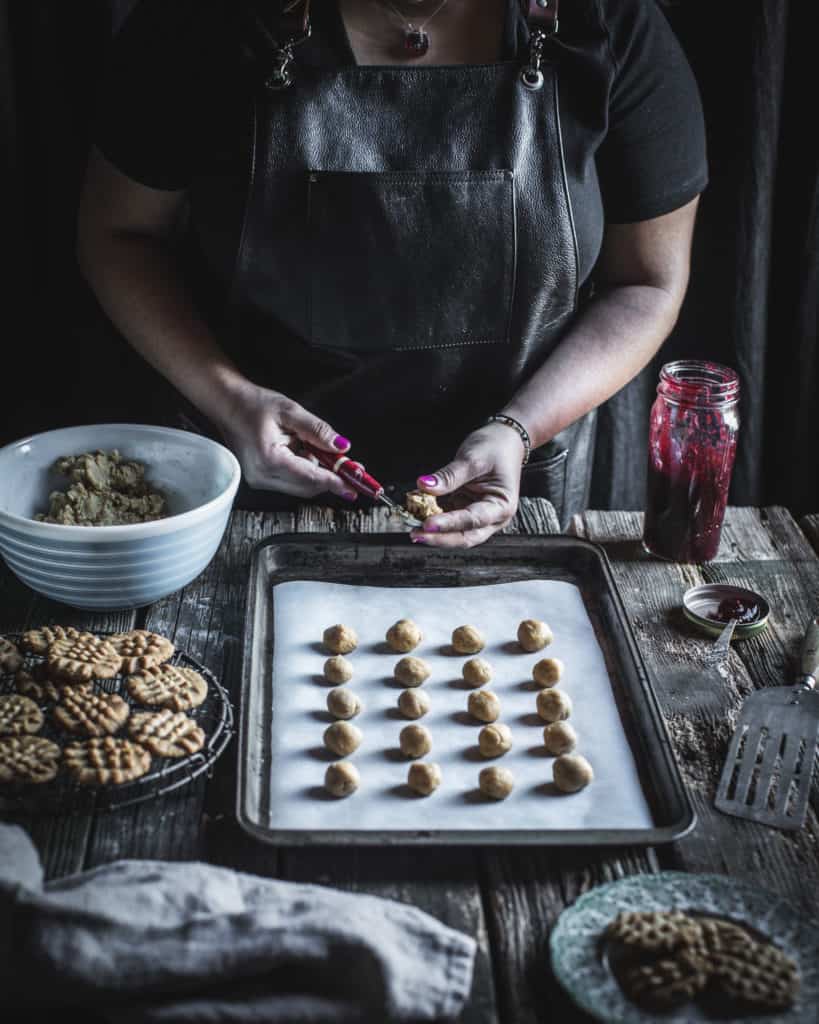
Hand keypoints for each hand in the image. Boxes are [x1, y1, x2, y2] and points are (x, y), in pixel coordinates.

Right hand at [216, 381, 356, 499]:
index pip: (311, 477)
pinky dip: (304, 471)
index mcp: (270, 459)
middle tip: (348, 466)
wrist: (226, 404)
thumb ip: (317, 430)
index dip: (335, 482)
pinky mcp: (260, 478)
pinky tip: (303, 452)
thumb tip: (341, 447)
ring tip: (317, 449)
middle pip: (307, 487)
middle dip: (330, 478)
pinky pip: (290, 481)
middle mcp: (263, 475)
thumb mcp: (290, 411)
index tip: (353, 487)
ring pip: (300, 486)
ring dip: (317, 473)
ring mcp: (259, 479)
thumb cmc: (252, 404)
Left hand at [410, 423, 523, 546]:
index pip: (473, 519)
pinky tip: (417, 515)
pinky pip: (448, 521)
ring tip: (412, 525)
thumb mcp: (473, 459)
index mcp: (502, 506)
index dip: (449, 524)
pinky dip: (433, 519)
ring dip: (434, 532)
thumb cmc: (496, 448)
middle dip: (439, 538)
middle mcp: (492, 518)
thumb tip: (425, 486)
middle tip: (416, 534)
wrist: (504, 441)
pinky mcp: (465, 511)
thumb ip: (449, 476)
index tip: (428, 524)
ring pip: (455, 533)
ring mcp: (478, 517)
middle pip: (465, 536)